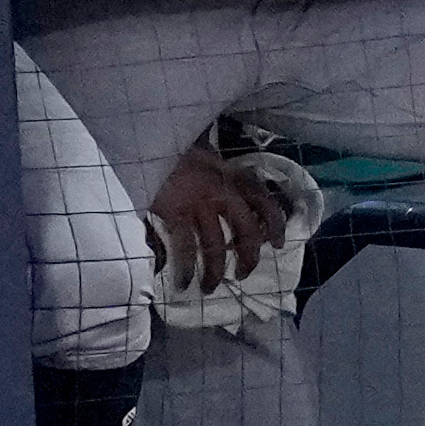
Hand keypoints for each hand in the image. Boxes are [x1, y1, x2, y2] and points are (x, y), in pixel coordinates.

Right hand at [146, 145, 285, 289]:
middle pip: (246, 231)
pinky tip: (184, 282)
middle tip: (242, 274)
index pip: (264, 202)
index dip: (275, 225)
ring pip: (216, 246)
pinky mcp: (175, 213)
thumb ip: (221, 173)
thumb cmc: (175, 150)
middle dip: (248, 257)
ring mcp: (199, 203)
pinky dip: (186, 269)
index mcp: (231, 175)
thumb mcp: (206, 155)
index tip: (277, 244)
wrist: (146, 138)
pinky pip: (186, 249)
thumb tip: (234, 191)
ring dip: (215, 272)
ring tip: (210, 287)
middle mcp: (222, 191)